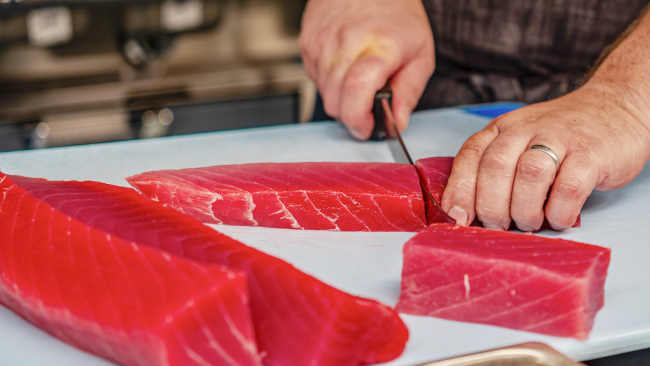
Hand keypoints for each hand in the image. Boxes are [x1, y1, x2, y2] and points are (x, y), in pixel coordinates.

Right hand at [299, 0, 433, 138]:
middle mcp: (346, 43)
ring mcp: (322, 43)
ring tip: (359, 81)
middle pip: (335, 102)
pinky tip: (344, 67)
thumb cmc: (396, 13)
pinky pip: (314, 79)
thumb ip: (410, 92)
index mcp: (379, 46)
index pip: (357, 91)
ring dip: (340, 99)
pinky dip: (329, 83)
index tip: (368, 128)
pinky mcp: (307, 42)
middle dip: (351, 116)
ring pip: (323, 94)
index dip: (360, 119)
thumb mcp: (420, 53)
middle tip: (367, 109)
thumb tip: (398, 122)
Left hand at [441, 82, 649, 230]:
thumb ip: (494, 170)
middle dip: (491, 206)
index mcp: (502, 129)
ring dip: (523, 210)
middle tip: (498, 226)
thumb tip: (466, 214)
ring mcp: (560, 138)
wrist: (617, 108)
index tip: (457, 217)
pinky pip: (569, 187)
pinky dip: (558, 211)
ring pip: (529, 175)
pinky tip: (557, 218)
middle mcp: (526, 129)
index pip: (470, 156)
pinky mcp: (591, 153)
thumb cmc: (561, 138)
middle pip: (495, 167)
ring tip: (529, 223)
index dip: (460, 189)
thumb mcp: (520, 143)